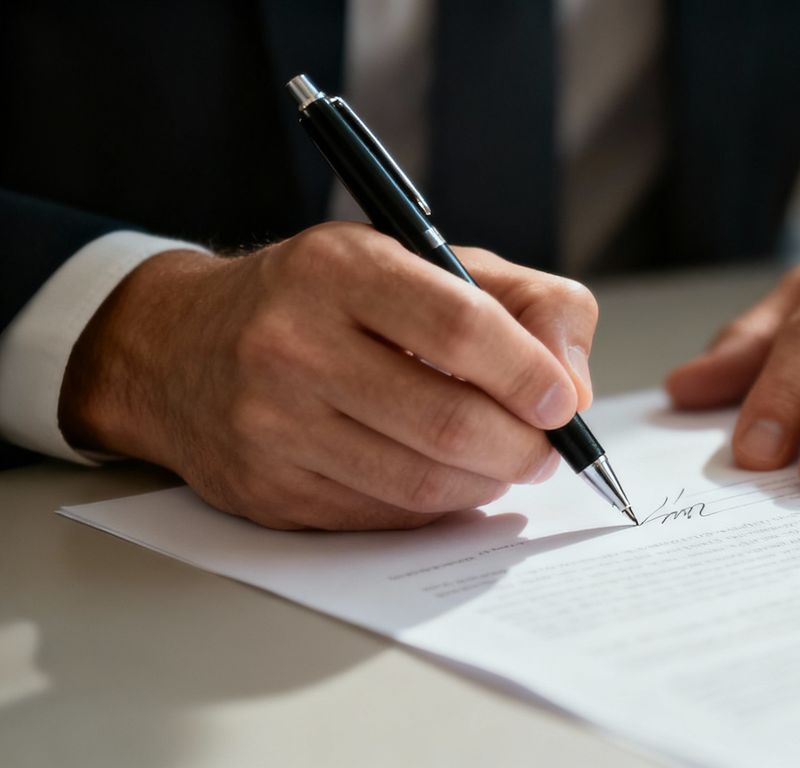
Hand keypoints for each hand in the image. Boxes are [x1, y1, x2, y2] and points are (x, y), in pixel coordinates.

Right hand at [59, 222, 597, 529]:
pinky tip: (449, 480)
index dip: (528, 374)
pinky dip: (438, 506)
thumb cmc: (326, 300)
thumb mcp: (422, 262)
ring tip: (506, 463)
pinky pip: (384, 515)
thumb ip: (523, 303)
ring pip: (420, 480)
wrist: (181, 347)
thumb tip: (573, 386)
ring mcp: (270, 424)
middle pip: (446, 420)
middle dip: (522, 446)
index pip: (458, 328)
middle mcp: (291, 344)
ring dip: (488, 483)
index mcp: (338, 269)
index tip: (565, 402)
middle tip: (548, 449)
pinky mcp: (266, 490)